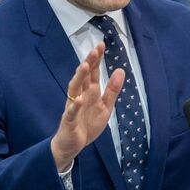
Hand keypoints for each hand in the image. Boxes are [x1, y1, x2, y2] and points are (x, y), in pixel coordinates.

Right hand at [50, 42, 124, 171]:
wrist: (72, 145)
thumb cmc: (87, 124)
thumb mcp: (105, 107)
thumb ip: (113, 90)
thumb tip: (121, 70)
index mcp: (90, 92)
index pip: (93, 72)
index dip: (97, 59)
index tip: (101, 44)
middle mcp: (80, 95)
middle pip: (84, 77)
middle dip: (89, 63)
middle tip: (94, 50)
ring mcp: (73, 107)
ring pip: (74, 89)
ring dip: (79, 78)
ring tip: (85, 66)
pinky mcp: (69, 121)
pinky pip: (71, 112)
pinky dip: (74, 106)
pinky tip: (78, 100)